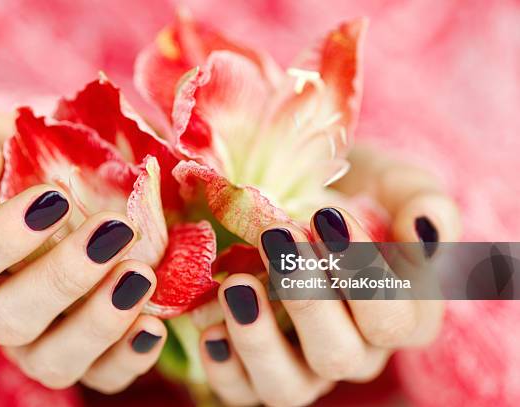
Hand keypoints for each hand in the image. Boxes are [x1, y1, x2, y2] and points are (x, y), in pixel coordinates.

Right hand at [0, 114, 165, 391]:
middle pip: (8, 318)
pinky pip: (99, 377)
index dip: (1, 237)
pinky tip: (153, 326)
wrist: (75, 196)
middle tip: (116, 230)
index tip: (57, 196)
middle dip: (64, 276)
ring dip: (98, 323)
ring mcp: (33, 342)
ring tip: (140, 276)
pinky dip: (126, 358)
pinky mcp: (81, 357)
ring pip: (51, 360)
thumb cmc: (29, 167)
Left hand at [197, 146, 461, 405]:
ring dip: (260, 340)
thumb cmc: (361, 193)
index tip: (327, 216)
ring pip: (289, 388)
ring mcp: (306, 367)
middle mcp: (357, 352)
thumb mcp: (397, 186)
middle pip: (340, 356)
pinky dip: (226, 368)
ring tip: (237, 286)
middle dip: (307, 299)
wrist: (315, 194)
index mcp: (404, 318)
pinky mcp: (258, 370)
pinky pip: (244, 393)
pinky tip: (211, 328)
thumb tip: (427, 227)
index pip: (393, 319)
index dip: (362, 275)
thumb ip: (423, 204)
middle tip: (277, 238)